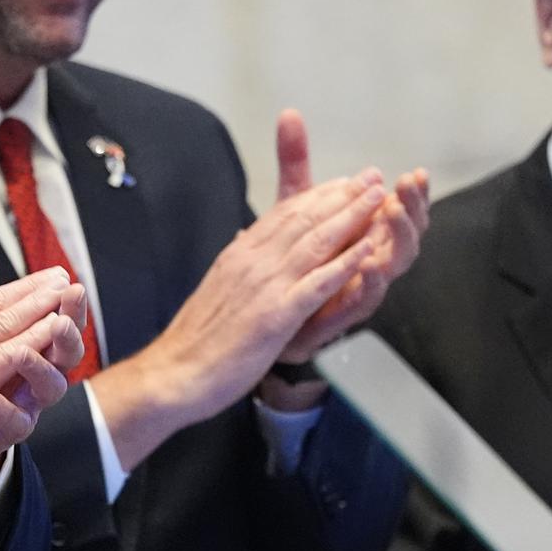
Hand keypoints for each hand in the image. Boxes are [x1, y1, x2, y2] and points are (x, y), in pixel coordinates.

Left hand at [0, 244, 83, 512]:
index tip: (68, 283)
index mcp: (36, 344)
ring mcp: (27, 403)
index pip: (59, 319)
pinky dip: (5, 410)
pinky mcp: (6, 432)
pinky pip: (17, 424)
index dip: (67, 304)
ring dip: (39, 369)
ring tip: (21, 353)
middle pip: (67, 353)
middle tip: (60, 320)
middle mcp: (38, 373)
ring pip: (51, 388)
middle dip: (67, 334)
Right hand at [90, 171, 385, 468]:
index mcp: (239, 254)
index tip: (343, 182)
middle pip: (304, 218)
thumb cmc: (194, 341)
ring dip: (351, 217)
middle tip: (372, 178)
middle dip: (342, 196)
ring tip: (378, 199)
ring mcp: (266, 286)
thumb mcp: (217, 291)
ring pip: (315, 242)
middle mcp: (253, 261)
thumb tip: (244, 244)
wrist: (173, 373)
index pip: (283, 215)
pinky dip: (345, 264)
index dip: (317, 195)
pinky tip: (367, 250)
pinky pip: (317, 284)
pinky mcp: (276, 315)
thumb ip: (237, 268)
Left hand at [271, 108, 430, 365]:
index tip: (416, 173)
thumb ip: (296, 163)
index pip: (400, 212)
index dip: (413, 196)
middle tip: (408, 188)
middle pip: (406, 238)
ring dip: (396, 239)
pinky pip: (362, 302)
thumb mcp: (290, 204)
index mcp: (365, 236)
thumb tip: (289, 113)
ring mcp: (356, 290)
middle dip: (413, 211)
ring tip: (393, 213)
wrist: (255, 311)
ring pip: (392, 267)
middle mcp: (368, 262)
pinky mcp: (336, 316)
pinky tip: (369, 264)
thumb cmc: (284, 258)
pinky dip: (368, 283)